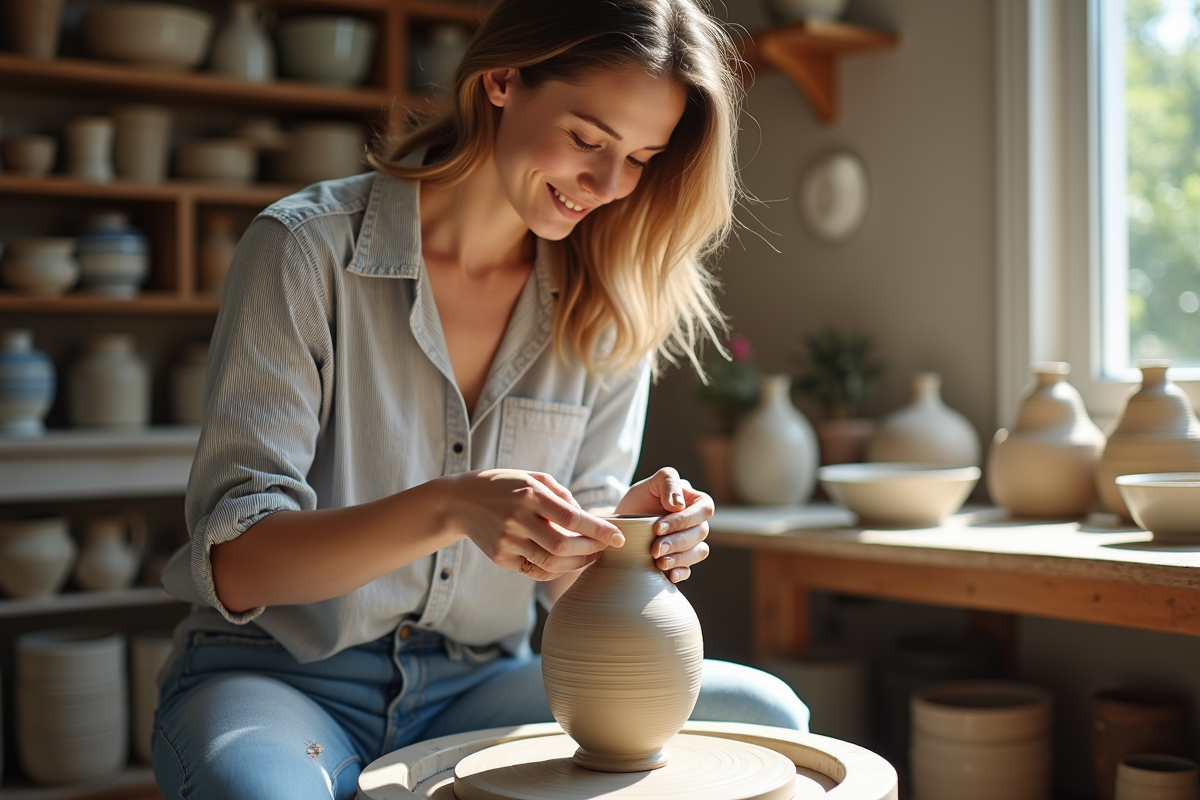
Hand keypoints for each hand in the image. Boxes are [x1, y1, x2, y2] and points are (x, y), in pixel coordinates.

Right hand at [447, 469, 623, 580]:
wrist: (460, 502)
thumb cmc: (503, 485)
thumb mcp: (532, 477)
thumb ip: (561, 496)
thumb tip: (586, 518)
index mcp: (530, 494)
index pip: (571, 518)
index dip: (599, 530)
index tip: (618, 537)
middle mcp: (518, 519)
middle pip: (563, 546)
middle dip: (590, 551)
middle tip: (605, 548)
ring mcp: (507, 541)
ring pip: (550, 563)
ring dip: (576, 564)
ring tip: (589, 557)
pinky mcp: (499, 557)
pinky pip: (534, 570)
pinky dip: (555, 569)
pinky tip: (565, 562)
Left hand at [615, 467, 711, 582]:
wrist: (623, 522)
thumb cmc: (641, 499)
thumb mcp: (650, 483)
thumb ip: (668, 482)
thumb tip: (679, 505)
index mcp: (694, 501)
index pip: (705, 508)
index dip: (685, 520)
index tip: (658, 527)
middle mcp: (697, 522)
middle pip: (701, 533)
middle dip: (677, 542)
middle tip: (655, 548)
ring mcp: (691, 542)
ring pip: (699, 552)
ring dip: (680, 558)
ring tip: (659, 562)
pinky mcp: (681, 560)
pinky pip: (689, 569)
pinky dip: (680, 572)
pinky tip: (669, 574)